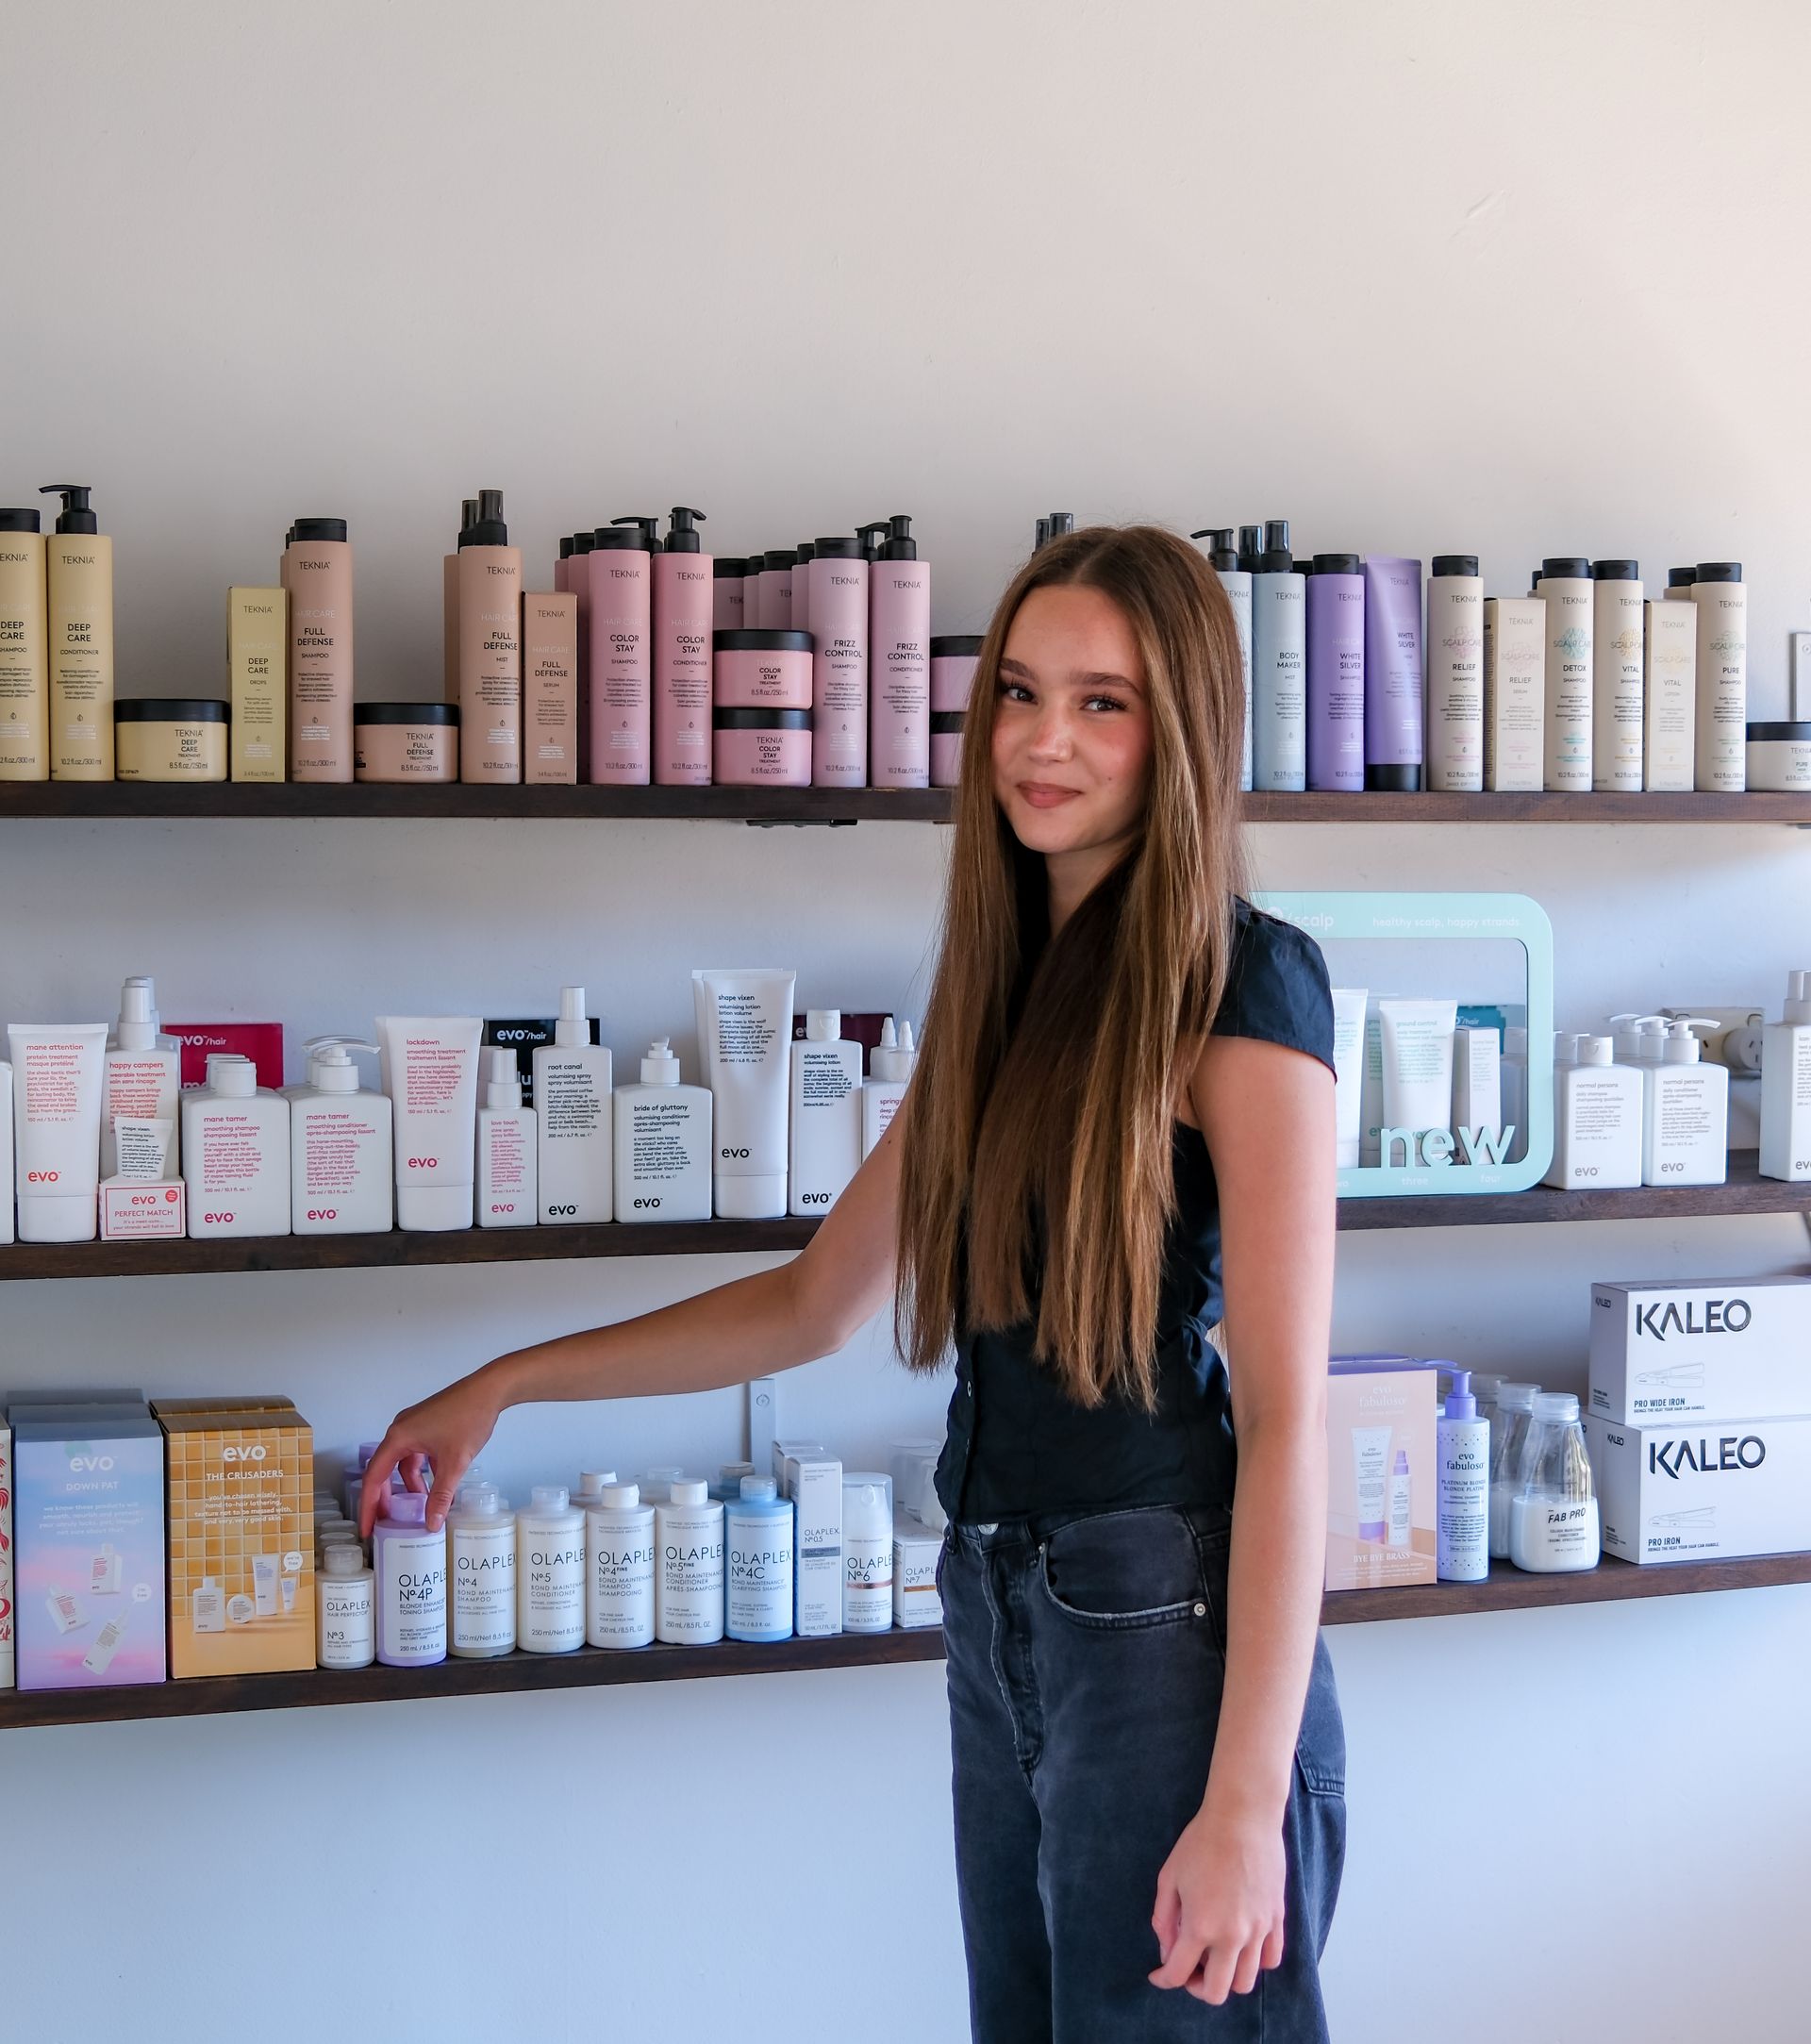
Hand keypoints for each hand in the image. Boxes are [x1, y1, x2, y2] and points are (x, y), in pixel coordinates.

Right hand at [358, 1365, 506, 1534]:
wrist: (490, 1389)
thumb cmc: (470, 1416)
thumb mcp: (454, 1462)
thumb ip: (441, 1495)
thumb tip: (432, 1523)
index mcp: (399, 1437)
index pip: (374, 1478)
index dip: (368, 1505)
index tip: (367, 1527)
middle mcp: (400, 1430)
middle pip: (383, 1470)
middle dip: (385, 1498)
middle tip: (385, 1523)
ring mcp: (413, 1426)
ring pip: (402, 1463)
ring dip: (407, 1485)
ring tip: (415, 1508)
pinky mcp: (427, 1425)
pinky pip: (416, 1454)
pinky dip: (421, 1471)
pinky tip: (434, 1485)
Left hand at [1148, 1797, 1286, 2003]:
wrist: (1243, 1817)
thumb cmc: (1202, 1842)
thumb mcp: (1169, 1877)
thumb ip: (1164, 1919)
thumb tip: (1168, 1950)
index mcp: (1201, 1926)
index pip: (1179, 1974)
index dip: (1164, 1980)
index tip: (1158, 1975)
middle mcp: (1232, 1937)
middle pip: (1216, 1992)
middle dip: (1196, 1987)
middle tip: (1188, 1969)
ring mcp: (1258, 1931)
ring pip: (1245, 1982)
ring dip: (1226, 1977)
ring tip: (1215, 1956)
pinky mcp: (1276, 1919)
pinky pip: (1271, 1959)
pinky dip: (1255, 1962)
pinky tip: (1241, 1945)